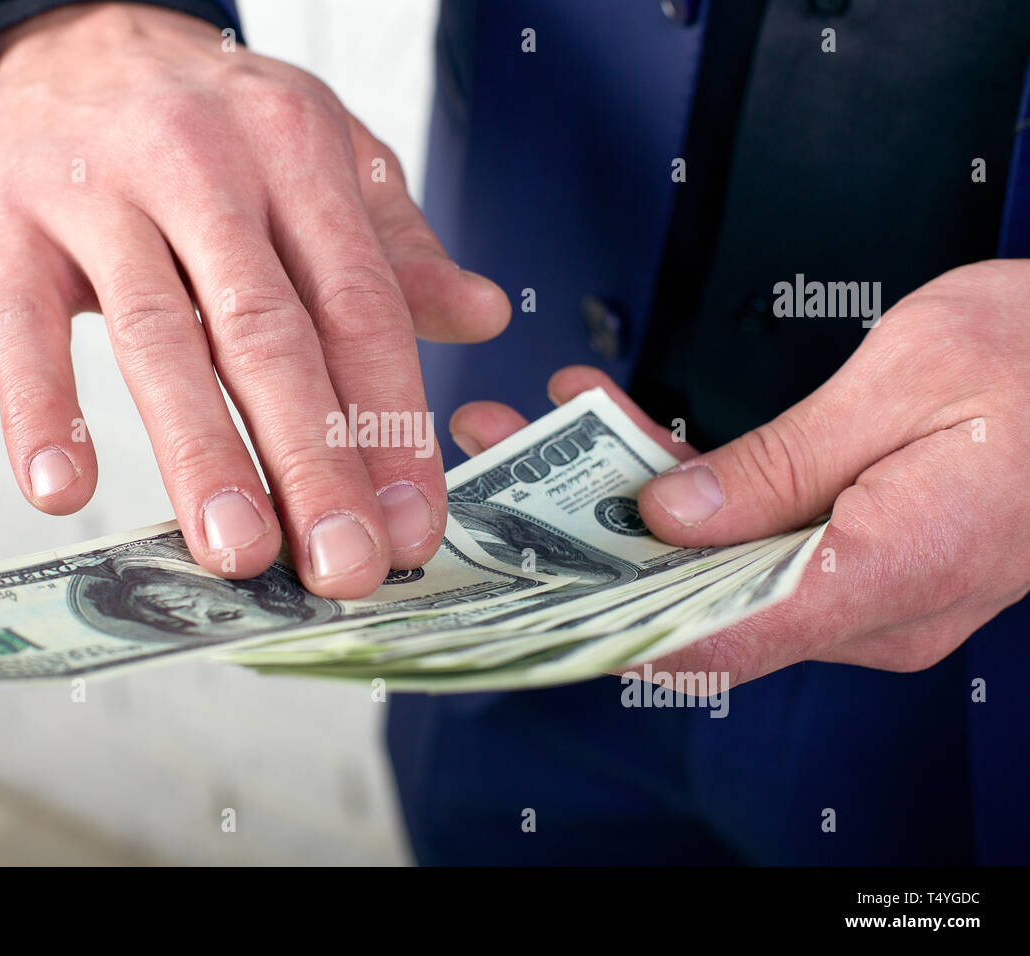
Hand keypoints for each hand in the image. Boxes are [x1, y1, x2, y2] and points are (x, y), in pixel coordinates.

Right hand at [0, 3, 509, 597]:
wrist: (82, 32)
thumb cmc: (217, 117)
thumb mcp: (324, 153)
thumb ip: (396, 246)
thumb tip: (483, 316)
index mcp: (300, 157)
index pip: (360, 308)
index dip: (393, 425)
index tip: (415, 525)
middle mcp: (209, 172)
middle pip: (269, 334)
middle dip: (314, 461)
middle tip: (343, 568)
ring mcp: (105, 197)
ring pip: (160, 336)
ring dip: (200, 453)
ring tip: (236, 552)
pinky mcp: (13, 224)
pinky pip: (23, 323)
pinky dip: (41, 407)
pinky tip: (61, 487)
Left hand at [450, 260, 1029, 685]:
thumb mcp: (904, 385)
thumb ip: (778, 464)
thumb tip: (668, 518)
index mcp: (886, 575)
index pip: (716, 638)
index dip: (606, 617)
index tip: (521, 581)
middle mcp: (868, 608)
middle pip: (692, 600)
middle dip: (584, 541)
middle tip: (501, 468)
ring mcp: (859, 589)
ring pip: (707, 566)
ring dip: (619, 507)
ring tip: (539, 430)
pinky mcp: (850, 556)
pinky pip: (746, 540)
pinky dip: (680, 494)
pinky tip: (620, 433)